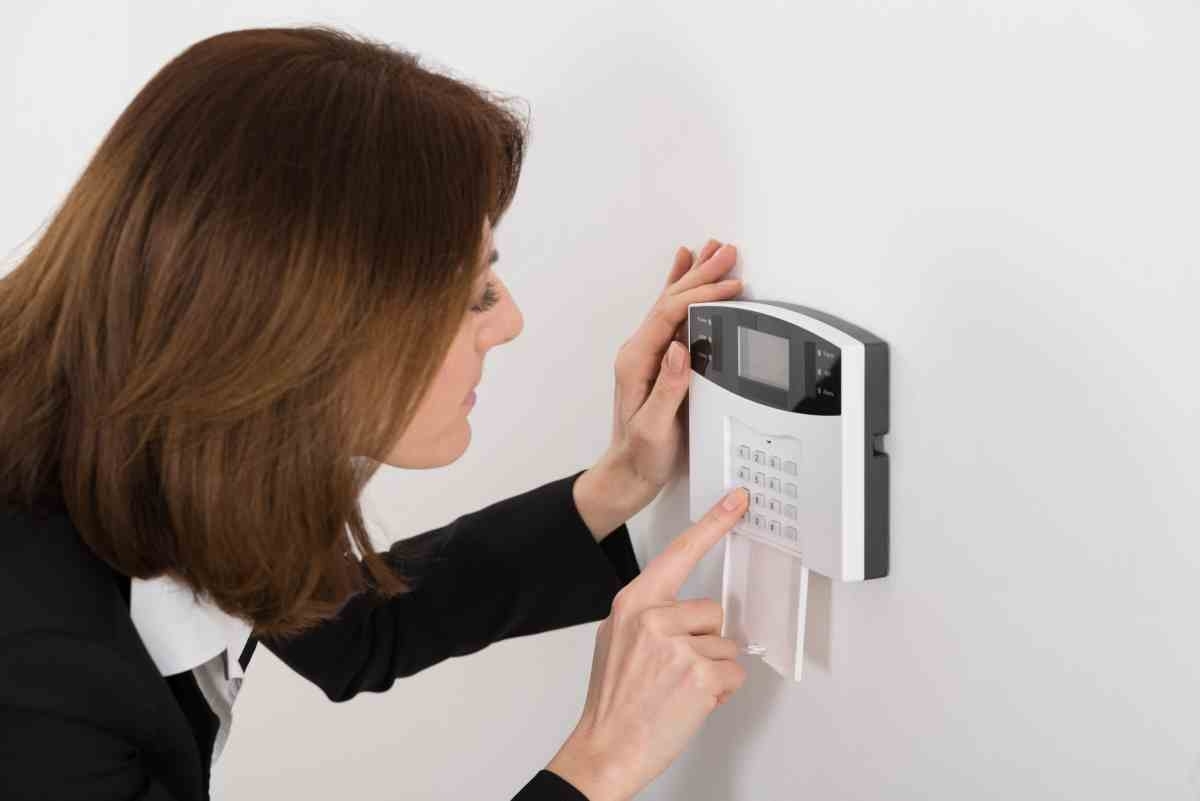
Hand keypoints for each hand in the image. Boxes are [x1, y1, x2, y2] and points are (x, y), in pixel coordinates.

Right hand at [546, 486, 750, 800]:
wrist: (605, 748)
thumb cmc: (613, 701)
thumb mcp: (616, 640)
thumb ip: (648, 616)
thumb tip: (683, 611)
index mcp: (633, 602)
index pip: (680, 553)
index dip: (713, 524)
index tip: (737, 501)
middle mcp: (654, 617)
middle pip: (713, 611)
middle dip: (703, 642)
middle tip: (673, 671)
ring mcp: (677, 645)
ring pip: (725, 645)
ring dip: (711, 670)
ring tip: (677, 690)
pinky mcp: (700, 675)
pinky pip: (733, 673)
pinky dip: (719, 692)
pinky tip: (689, 702)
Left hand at [606, 239, 741, 498]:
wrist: (629, 471)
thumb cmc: (641, 454)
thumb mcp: (655, 426)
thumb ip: (668, 387)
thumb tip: (680, 348)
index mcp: (637, 361)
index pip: (670, 314)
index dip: (700, 295)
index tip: (729, 286)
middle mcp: (640, 352)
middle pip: (671, 300)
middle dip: (701, 273)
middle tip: (726, 251)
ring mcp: (649, 354)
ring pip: (673, 303)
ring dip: (694, 276)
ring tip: (711, 250)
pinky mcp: (661, 362)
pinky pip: (672, 318)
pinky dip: (682, 293)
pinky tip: (685, 274)